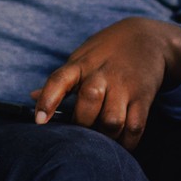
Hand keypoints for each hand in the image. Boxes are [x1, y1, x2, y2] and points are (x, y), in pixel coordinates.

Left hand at [30, 17, 180, 150]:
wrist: (148, 37)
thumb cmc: (106, 52)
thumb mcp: (80, 58)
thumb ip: (60, 81)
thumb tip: (32, 97)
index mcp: (81, 65)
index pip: (59, 80)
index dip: (48, 100)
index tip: (39, 121)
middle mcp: (103, 74)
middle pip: (89, 101)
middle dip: (81, 124)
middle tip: (79, 135)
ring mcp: (125, 87)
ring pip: (112, 120)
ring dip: (104, 137)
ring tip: (100, 142)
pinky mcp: (143, 98)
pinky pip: (134, 127)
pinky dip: (126, 143)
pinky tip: (119, 144)